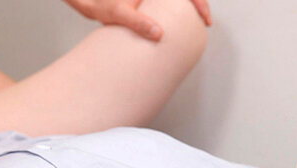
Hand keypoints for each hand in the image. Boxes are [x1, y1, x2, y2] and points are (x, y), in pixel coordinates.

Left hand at [62, 0, 210, 40]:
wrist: (91, 1)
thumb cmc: (102, 4)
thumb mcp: (118, 13)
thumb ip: (138, 22)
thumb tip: (158, 34)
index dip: (199, 2)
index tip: (204, 18)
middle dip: (198, 2)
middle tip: (205, 21)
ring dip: (190, 4)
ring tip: (198, 20)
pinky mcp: (149, 0)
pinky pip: (169, 2)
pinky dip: (178, 8)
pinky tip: (181, 20)